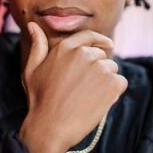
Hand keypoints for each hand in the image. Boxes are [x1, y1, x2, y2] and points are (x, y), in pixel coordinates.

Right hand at [19, 22, 126, 152]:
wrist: (50, 127)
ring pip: (112, 69)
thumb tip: (33, 25)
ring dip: (106, 81)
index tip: (108, 45)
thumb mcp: (32, 70)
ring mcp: (99, 68)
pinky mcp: (112, 84)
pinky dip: (114, 92)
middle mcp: (84, 54)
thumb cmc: (39, 100)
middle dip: (98, 69)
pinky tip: (99, 102)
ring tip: (89, 97)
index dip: (100, 40)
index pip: (90, 36)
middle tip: (85, 89)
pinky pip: (120, 82)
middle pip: (102, 56)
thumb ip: (37, 46)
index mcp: (66, 47)